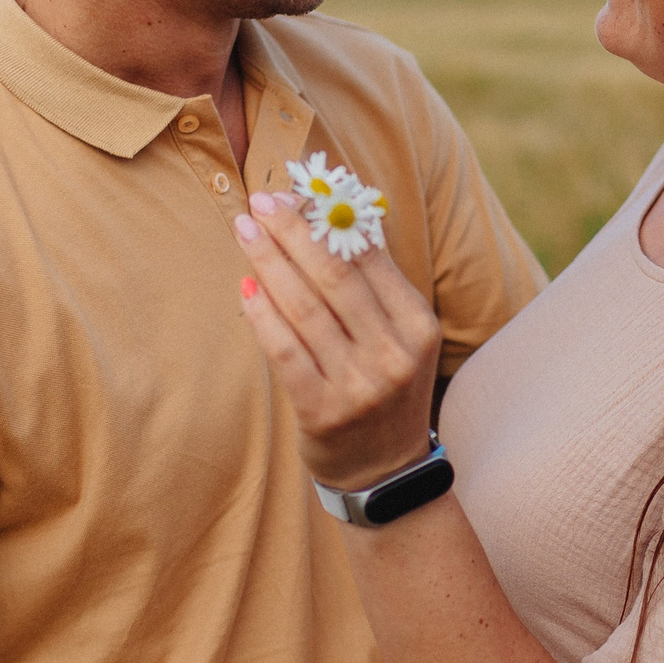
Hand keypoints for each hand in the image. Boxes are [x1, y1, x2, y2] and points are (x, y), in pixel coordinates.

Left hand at [234, 190, 442, 489]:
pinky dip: (263, 315)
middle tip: (261, 201)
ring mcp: (359, 385)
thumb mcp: (399, 337)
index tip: (295, 192)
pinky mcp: (323, 411)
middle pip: (335, 277)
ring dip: (269, 262)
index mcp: (418, 326)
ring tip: (245, 230)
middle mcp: (393, 354)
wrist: (384, 471)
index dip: (328, 220)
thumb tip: (335, 214)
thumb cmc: (383, 388)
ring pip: (305, 309)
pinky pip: (285, 352)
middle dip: (293, 232)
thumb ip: (374, 285)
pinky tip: (245, 285)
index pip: (369, 259)